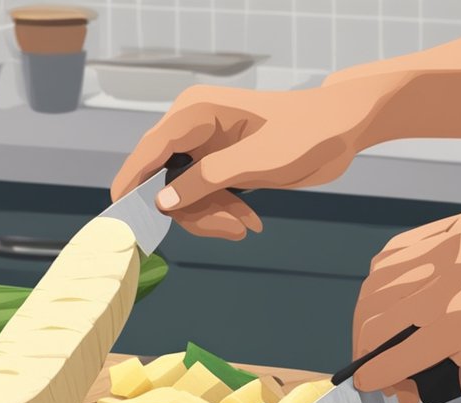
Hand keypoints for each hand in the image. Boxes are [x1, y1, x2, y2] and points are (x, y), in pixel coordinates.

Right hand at [110, 78, 393, 239]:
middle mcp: (192, 127)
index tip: (121, 221)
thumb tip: (161, 204)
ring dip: (211, 217)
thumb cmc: (304, 134)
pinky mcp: (218, 164)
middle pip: (163, 181)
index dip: (131, 187)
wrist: (340, 128)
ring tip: (246, 229)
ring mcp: (204, 147)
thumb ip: (205, 182)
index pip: (148, 152)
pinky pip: (203, 196)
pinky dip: (222, 213)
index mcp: (194, 114)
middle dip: (193, 213)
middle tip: (231, 230)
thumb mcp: (254, 162)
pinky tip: (249, 223)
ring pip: (183, 195)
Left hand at [351, 210, 460, 402]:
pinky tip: (370, 383)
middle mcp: (448, 253)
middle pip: (378, 288)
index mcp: (460, 230)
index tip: (372, 313)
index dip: (374, 291)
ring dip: (368, 350)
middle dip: (365, 324)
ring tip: (371, 373)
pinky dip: (378, 371)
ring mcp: (451, 288)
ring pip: (381, 320)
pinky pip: (401, 352)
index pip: (391, 257)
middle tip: (366, 351)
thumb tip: (431, 319)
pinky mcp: (459, 325)